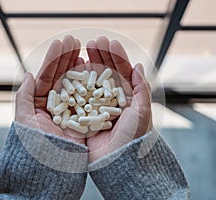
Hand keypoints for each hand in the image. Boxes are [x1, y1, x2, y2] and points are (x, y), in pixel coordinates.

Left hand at [15, 35, 84, 144]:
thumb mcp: (24, 119)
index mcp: (41, 103)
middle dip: (67, 58)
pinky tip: (92, 69)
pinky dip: (89, 83)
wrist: (51, 168)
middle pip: (62, 77)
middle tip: (74, 40)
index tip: (62, 43)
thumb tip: (28, 74)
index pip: (48, 76)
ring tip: (83, 49)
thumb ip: (24, 96)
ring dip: (78, 66)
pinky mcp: (83, 117)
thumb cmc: (34, 145)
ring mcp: (71, 109)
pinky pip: (87, 97)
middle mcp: (56, 104)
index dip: (54, 59)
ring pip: (75, 84)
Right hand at [85, 37, 152, 161]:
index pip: (121, 72)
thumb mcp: (142, 112)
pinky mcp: (84, 114)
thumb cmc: (133, 137)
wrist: (117, 162)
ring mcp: (97, 106)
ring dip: (87, 65)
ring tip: (82, 50)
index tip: (110, 42)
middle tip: (94, 41)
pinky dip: (76, 82)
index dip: (116, 56)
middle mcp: (111, 100)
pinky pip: (79, 95)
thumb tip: (139, 66)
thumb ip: (141, 89)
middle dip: (101, 56)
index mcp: (126, 98)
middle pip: (105, 73)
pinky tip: (73, 69)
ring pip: (91, 81)